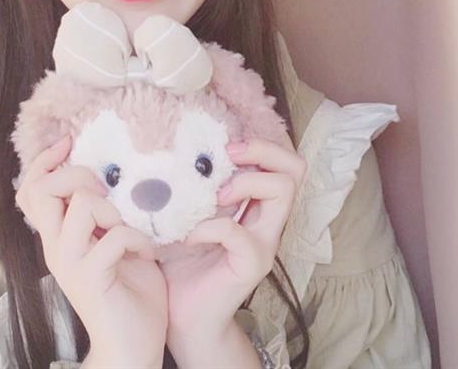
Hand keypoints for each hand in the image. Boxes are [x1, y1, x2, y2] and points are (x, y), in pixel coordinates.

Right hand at [14, 135, 167, 367]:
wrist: (132, 347)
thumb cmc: (128, 291)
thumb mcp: (114, 241)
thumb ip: (105, 213)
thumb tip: (114, 175)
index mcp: (58, 236)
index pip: (31, 189)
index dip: (45, 160)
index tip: (69, 142)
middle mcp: (56, 246)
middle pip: (42, 189)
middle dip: (77, 174)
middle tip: (104, 189)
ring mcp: (71, 263)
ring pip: (79, 205)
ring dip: (111, 207)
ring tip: (129, 225)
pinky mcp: (92, 279)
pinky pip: (113, 237)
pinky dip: (136, 237)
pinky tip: (147, 251)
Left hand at [159, 137, 306, 359]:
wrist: (181, 313)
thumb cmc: (179, 260)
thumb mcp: (184, 212)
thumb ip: (186, 186)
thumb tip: (163, 146)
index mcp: (254, 205)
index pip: (283, 162)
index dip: (260, 145)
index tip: (224, 148)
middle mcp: (267, 220)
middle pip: (294, 169)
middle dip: (261, 151)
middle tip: (228, 158)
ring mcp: (264, 242)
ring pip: (282, 190)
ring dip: (243, 183)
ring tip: (213, 197)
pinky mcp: (253, 264)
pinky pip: (237, 232)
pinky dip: (208, 226)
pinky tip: (188, 236)